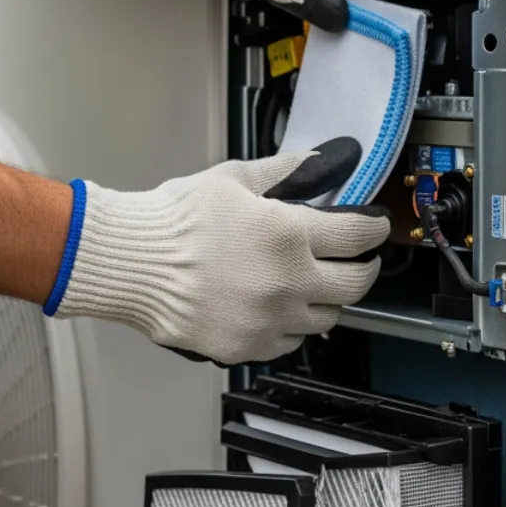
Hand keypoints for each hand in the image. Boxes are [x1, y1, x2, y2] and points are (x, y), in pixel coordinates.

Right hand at [47, 138, 389, 365]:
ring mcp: (271, 319)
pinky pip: (290, 342)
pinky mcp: (249, 346)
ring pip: (327, 318)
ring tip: (312, 284)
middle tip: (357, 259)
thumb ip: (286, 171)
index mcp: (290, 234)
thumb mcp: (235, 179)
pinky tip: (277, 307)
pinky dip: (291, 325)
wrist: (130, 261)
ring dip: (327, 299)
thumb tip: (320, 159)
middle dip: (363, 268)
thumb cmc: (176, 219)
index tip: (375, 228)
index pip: (360, 236)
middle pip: (356, 284)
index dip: (375, 229)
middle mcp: (289, 282)